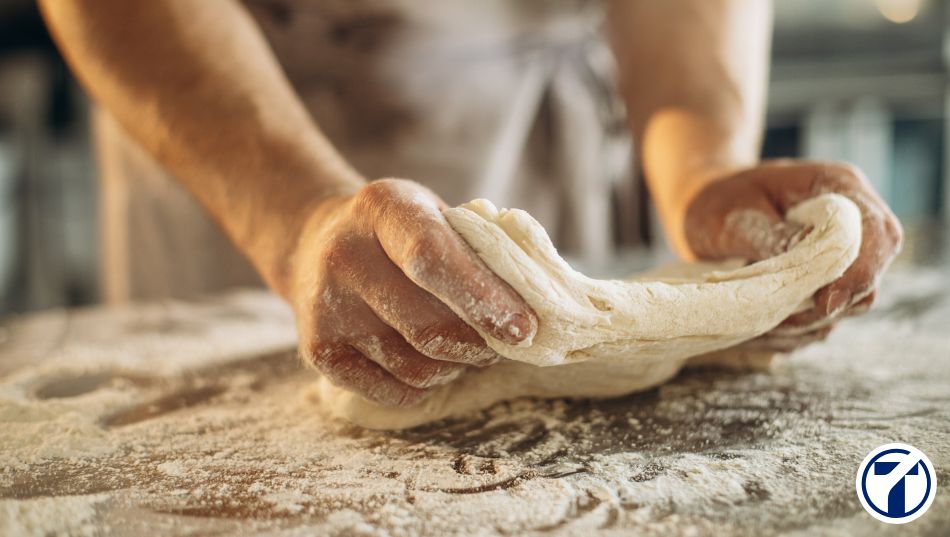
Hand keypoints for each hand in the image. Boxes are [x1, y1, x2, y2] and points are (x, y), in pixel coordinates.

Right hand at [288, 179, 536, 405]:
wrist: (316, 241)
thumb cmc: (400, 232)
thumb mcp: (435, 214)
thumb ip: (480, 248)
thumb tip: (538, 301)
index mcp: (384, 208)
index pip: (432, 258)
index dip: (484, 297)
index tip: (524, 328)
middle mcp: (345, 255)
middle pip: (429, 326)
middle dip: (481, 345)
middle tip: (505, 343)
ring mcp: (326, 306)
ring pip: (416, 366)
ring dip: (457, 367)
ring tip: (467, 349)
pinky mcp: (318, 350)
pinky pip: (393, 391)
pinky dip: (426, 386)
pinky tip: (432, 362)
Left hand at [683, 160, 902, 350]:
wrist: (702, 207)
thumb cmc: (717, 202)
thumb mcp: (735, 216)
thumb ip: (773, 236)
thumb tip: (809, 261)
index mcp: (837, 186)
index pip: (876, 232)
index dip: (857, 271)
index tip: (824, 302)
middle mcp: (850, 222)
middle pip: (870, 275)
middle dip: (828, 305)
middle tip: (778, 319)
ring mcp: (840, 257)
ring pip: (848, 305)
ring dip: (807, 324)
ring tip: (758, 325)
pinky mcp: (823, 285)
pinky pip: (822, 320)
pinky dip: (793, 331)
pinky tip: (758, 329)